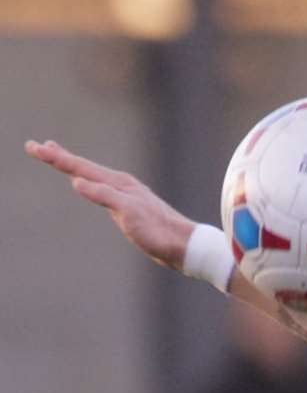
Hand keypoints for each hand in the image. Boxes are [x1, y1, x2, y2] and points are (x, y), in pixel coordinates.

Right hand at [24, 139, 195, 270]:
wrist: (186, 246)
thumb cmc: (159, 232)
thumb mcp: (129, 214)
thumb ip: (104, 196)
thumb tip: (76, 181)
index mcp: (118, 183)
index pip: (80, 167)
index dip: (56, 158)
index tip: (34, 147)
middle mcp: (121, 184)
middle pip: (84, 167)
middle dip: (59, 157)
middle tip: (35, 146)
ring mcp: (126, 194)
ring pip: (93, 175)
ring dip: (73, 165)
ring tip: (58, 157)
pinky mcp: (131, 206)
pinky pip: (101, 187)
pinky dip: (88, 180)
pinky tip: (88, 183)